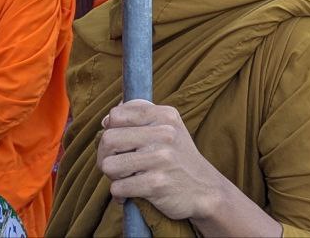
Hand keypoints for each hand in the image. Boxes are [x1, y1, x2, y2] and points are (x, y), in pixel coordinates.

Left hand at [97, 100, 223, 221]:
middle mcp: (164, 133)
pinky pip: (117, 188)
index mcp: (165, 115)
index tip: (122, 143)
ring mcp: (161, 158)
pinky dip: (120, 195)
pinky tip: (134, 193)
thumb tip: (105, 120)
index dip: (112, 130)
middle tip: (120, 165)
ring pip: (109, 165)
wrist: (204, 189)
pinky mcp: (156, 183)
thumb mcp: (168, 128)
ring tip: (129, 178)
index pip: (116, 115)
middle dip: (106, 156)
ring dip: (114, 177)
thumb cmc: (178, 158)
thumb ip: (139, 118)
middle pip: (108, 139)